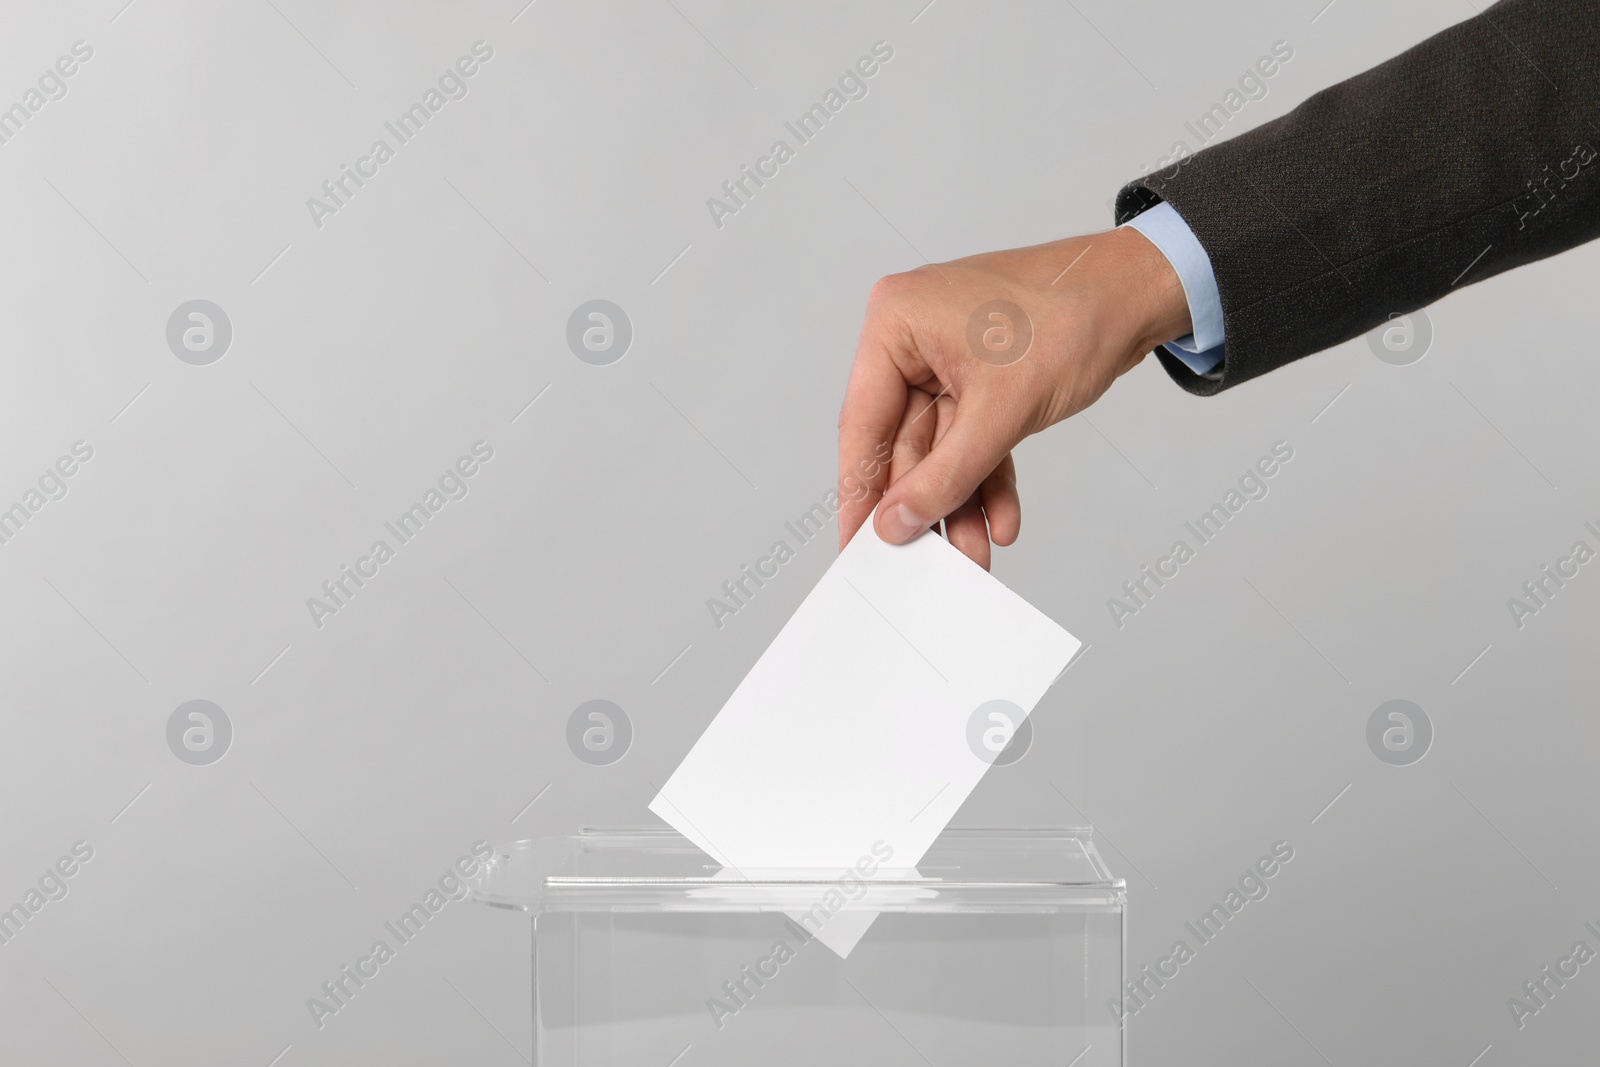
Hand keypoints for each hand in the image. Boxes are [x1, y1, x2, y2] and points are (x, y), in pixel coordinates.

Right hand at [837, 225, 1191, 567]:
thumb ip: (944, 475)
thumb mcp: (1001, 411)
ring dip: (961, 501)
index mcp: (897, 323)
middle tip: (927, 559)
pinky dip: (988, 478)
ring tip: (973, 552)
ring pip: (942, 448)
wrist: (1139, 294)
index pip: (864, 422)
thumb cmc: (1073, 315)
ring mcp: (947, 357)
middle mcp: (913, 338)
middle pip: (904, 442)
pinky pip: (973, 438)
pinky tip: (1001, 519)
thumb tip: (898, 520)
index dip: (861, 490)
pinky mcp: (981, 376)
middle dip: (927, 504)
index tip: (855, 542)